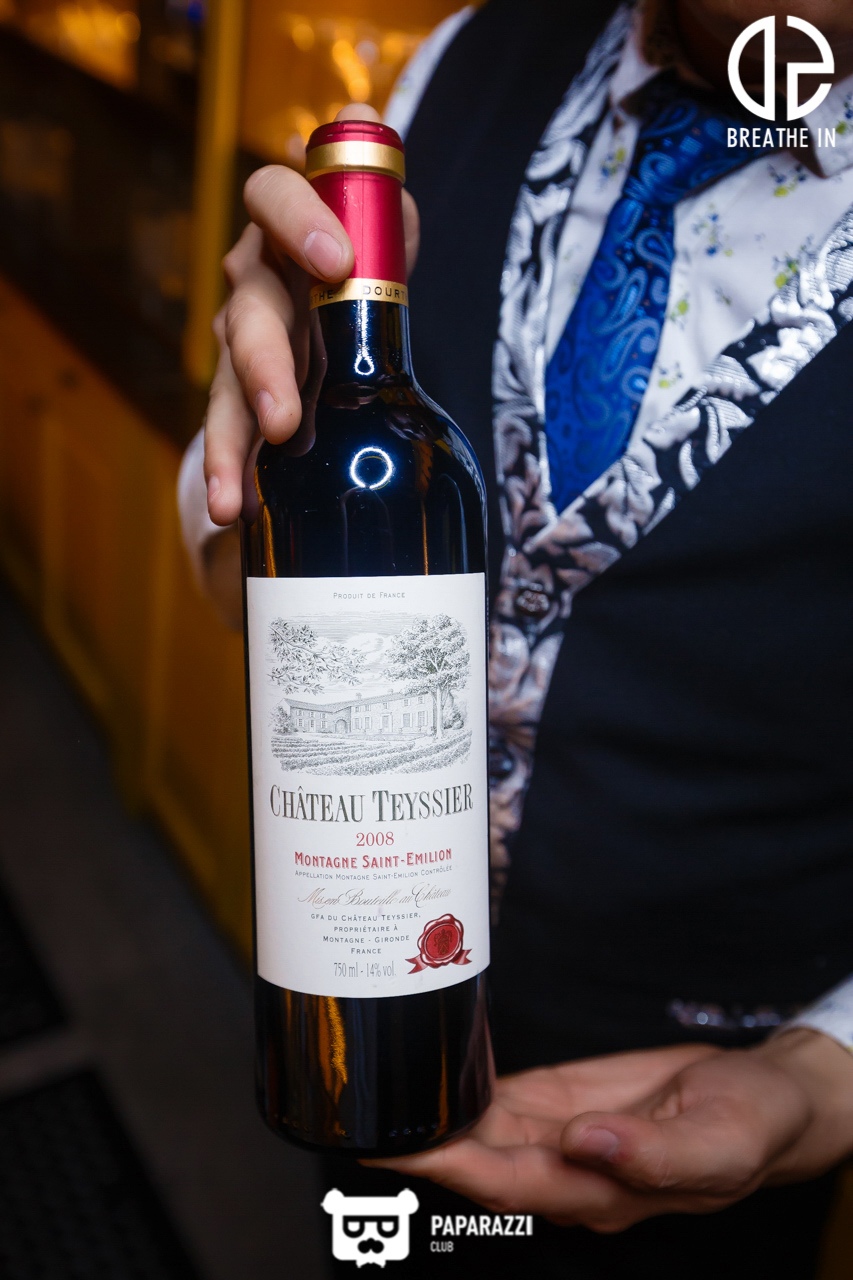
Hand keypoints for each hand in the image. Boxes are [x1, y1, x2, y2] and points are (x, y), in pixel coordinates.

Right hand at [204, 104, 419, 526]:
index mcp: (284, 229)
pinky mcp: (244, 399)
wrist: (336, 308)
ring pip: (224, 392)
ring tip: (232, 501)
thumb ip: (374, 191)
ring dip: (229, 447)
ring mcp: (242, 347)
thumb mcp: (378, 226)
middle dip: (263, 369)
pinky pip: (233, 437)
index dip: (298, 221)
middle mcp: (253, 285)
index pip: (271, 198)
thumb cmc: (355, 262)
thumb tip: (360, 111)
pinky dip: (233, 476)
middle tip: (287, 419)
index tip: (336, 260)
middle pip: (244, 317)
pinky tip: (234, 515)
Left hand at [368, 1030, 852, 1231]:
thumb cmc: (751, 1124)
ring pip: (482, 1132)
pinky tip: (434, 1083)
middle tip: (356, 1117)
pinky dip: (466, 1094)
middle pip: (477, 1162)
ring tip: (377, 1096)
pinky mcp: (565, 1101)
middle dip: (419, 1146)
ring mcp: (564, 1135)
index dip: (448, 1167)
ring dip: (433, 1120)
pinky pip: (505, 1102)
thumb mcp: (720, 1142)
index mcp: (601, 1191)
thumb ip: (652, 1153)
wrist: (766, 1095)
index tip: (397, 1148)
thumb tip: (585, 1142)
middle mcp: (570, 1169)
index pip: (506, 1183)